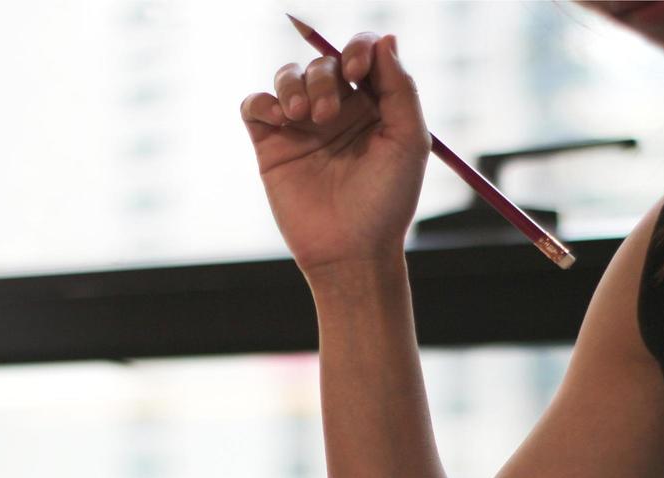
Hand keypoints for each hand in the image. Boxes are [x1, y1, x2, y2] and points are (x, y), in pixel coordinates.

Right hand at [239, 33, 429, 275]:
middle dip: (323, 77)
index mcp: (372, 105)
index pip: (360, 54)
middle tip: (326, 114)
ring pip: (287, 75)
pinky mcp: (271, 146)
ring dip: (292, 84)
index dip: (357, 48)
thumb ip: (400, 88)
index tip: (357, 70)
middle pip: (322, 62)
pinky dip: (263, 101)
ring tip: (302, 116)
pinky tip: (279, 119)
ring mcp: (301, 127)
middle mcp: (336, 111)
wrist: (351, 253)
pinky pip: (255, 104)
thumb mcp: (408, 142)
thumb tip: (386, 38)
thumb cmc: (387, 203)